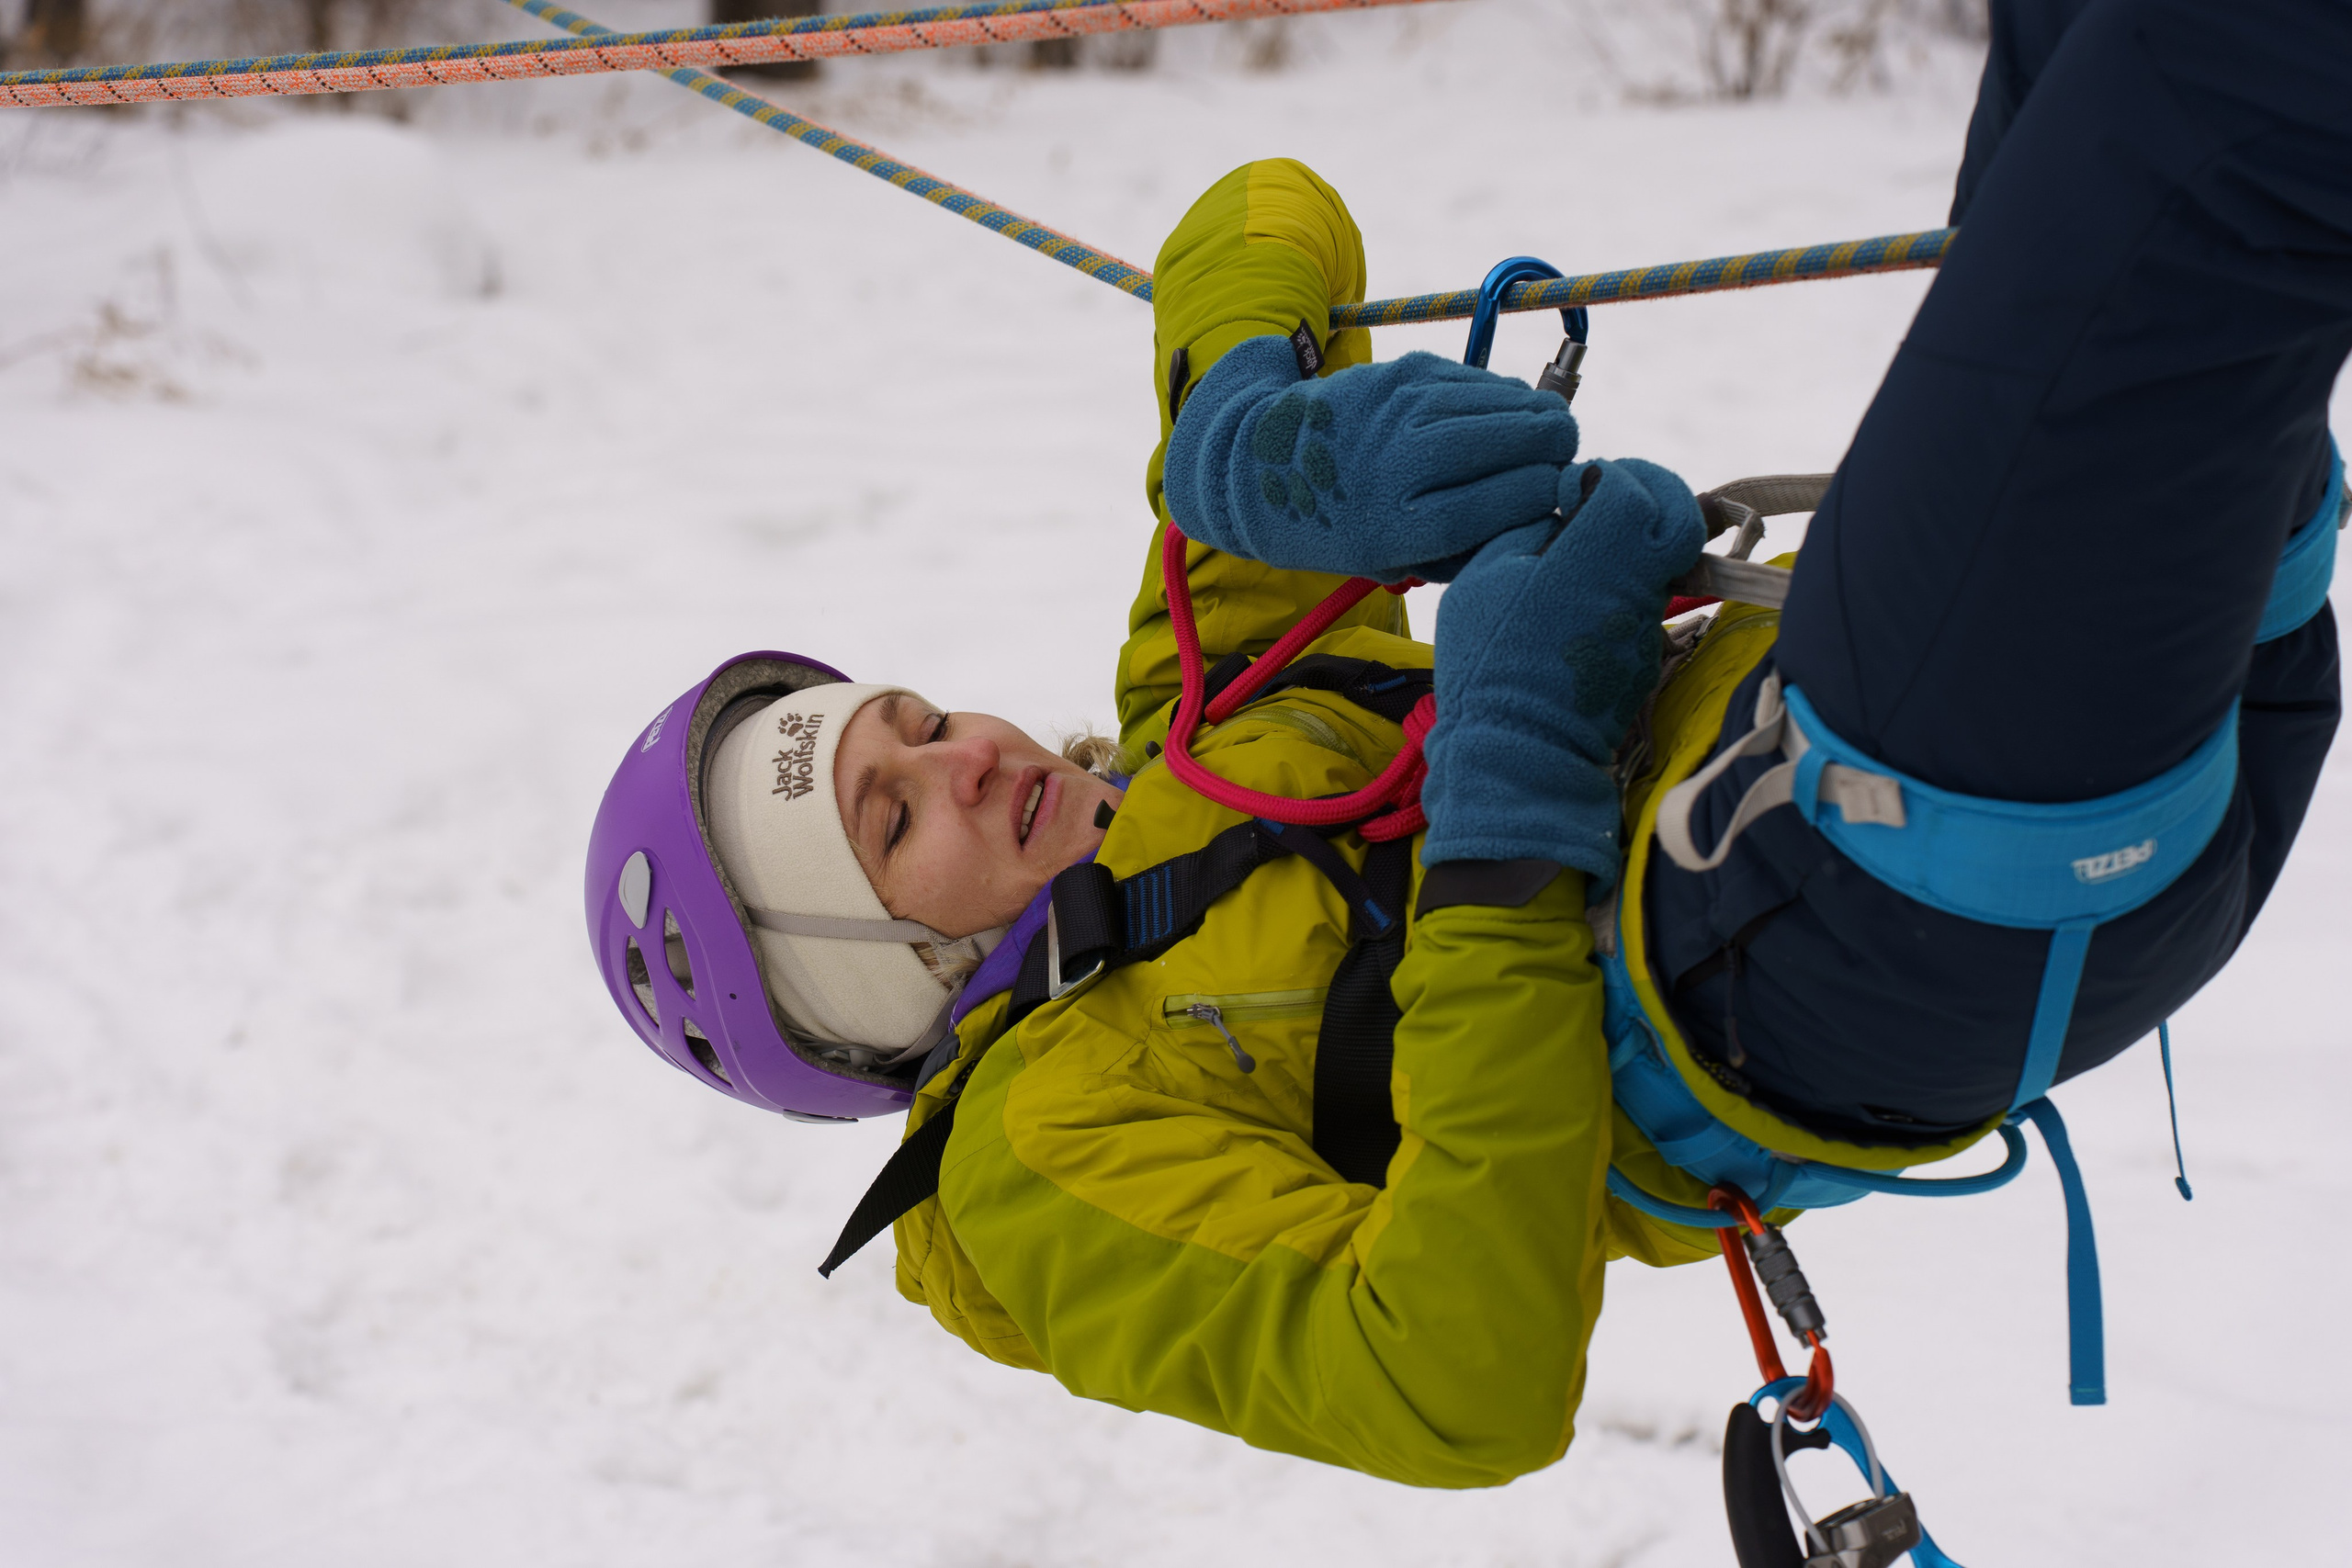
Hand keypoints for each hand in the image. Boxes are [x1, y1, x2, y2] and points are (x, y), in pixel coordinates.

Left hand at [1163, 338, 1579, 583]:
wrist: (1265, 470)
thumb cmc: (1350, 527)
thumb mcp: (1402, 559)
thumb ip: (1474, 541)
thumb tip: (1556, 499)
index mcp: (1405, 526)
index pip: (1516, 496)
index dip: (1548, 493)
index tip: (1553, 497)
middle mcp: (1403, 461)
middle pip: (1524, 440)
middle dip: (1556, 449)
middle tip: (1558, 459)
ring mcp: (1404, 407)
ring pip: (1511, 402)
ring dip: (1535, 419)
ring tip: (1535, 437)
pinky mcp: (1403, 370)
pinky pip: (1480, 381)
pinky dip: (1499, 399)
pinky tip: (1491, 417)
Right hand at [1420, 458, 1705, 881]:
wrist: (1518, 750)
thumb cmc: (1487, 662)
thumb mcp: (1483, 577)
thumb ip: (1529, 527)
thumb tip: (1562, 504)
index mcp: (1592, 560)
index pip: (1634, 488)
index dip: (1612, 474)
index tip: (1580, 485)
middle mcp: (1634, 587)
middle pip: (1681, 514)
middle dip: (1653, 492)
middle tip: (1614, 495)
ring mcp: (1647, 624)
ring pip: (1672, 555)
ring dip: (1643, 536)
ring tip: (1596, 543)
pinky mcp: (1648, 654)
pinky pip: (1652, 596)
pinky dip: (1633, 578)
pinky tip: (1592, 589)